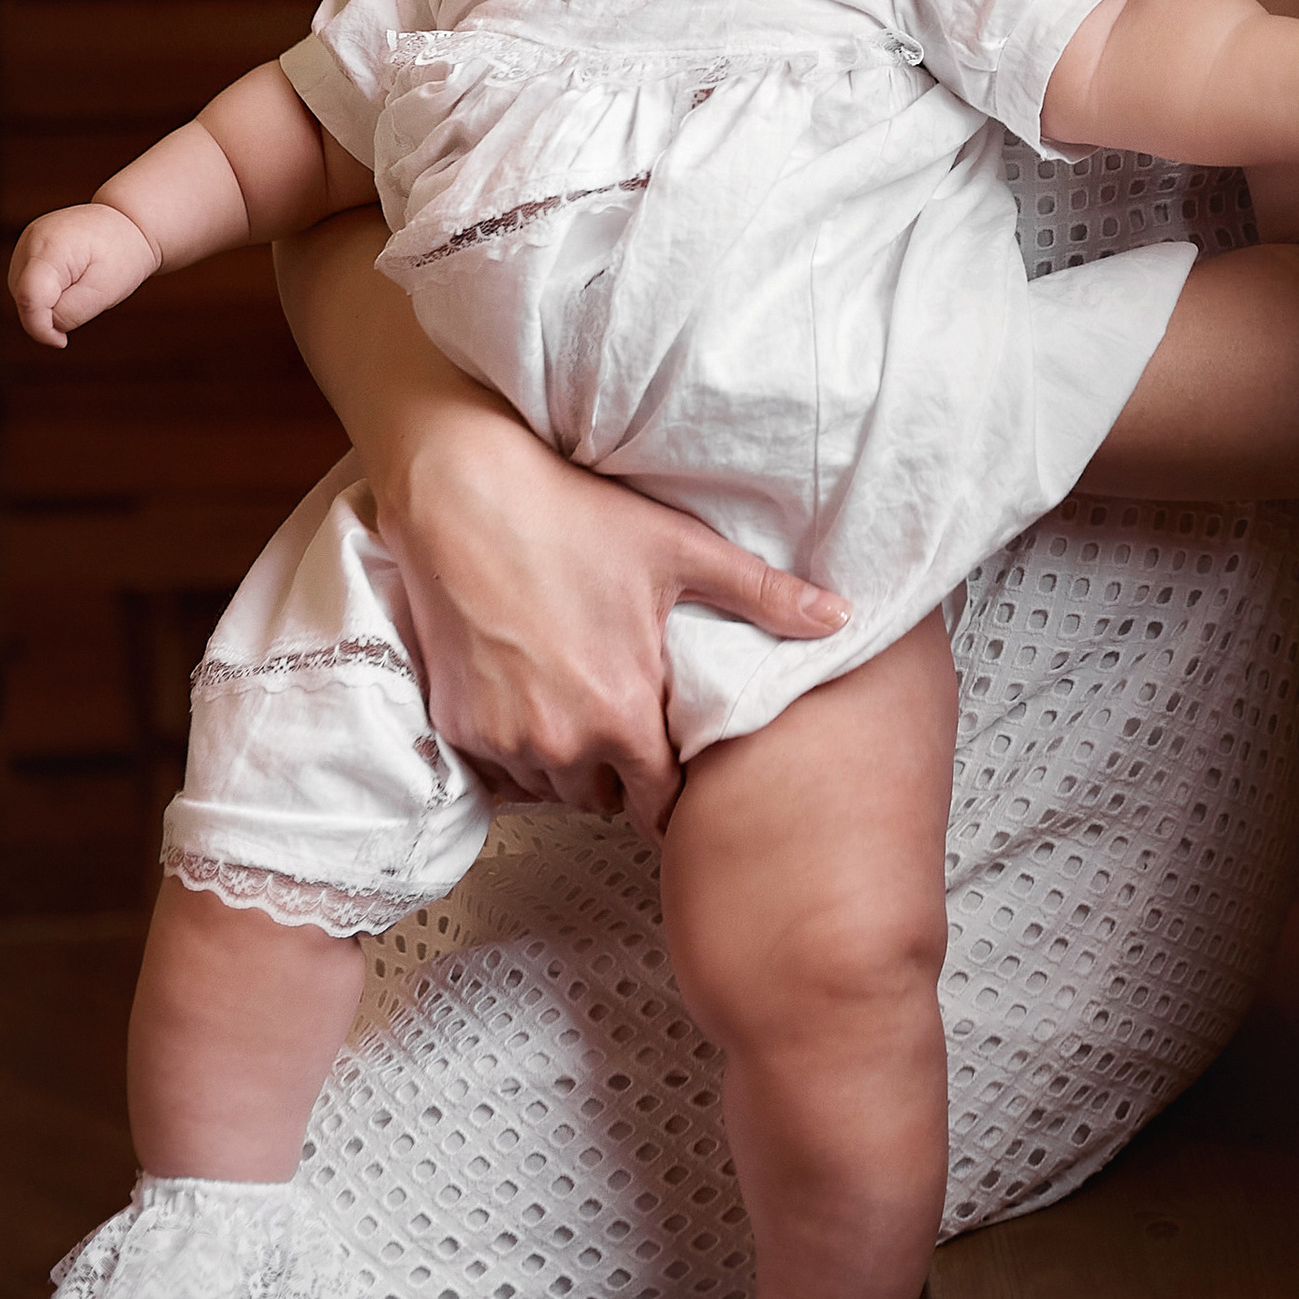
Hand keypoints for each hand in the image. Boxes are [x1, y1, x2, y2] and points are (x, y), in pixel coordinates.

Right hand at [9, 202, 160, 345]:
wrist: (129, 223)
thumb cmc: (122, 255)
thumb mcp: (104, 292)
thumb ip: (70, 314)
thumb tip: (44, 329)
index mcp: (50, 247)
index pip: (29, 297)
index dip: (40, 327)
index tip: (61, 342)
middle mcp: (30, 241)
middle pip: (23, 298)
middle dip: (48, 314)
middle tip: (86, 301)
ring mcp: (25, 242)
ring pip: (21, 294)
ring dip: (46, 304)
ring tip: (80, 286)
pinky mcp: (26, 248)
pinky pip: (25, 284)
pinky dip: (45, 294)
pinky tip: (69, 282)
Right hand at [372, 397, 849, 838]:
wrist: (463, 495)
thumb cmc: (570, 516)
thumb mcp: (678, 549)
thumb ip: (763, 595)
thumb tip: (840, 618)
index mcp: (622, 714)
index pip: (659, 803)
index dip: (670, 787)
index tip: (671, 768)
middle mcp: (561, 743)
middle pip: (602, 799)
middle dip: (617, 772)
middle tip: (622, 720)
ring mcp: (504, 740)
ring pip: (550, 786)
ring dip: (566, 762)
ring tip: (577, 702)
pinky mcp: (458, 728)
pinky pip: (500, 769)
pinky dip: (516, 747)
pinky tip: (529, 696)